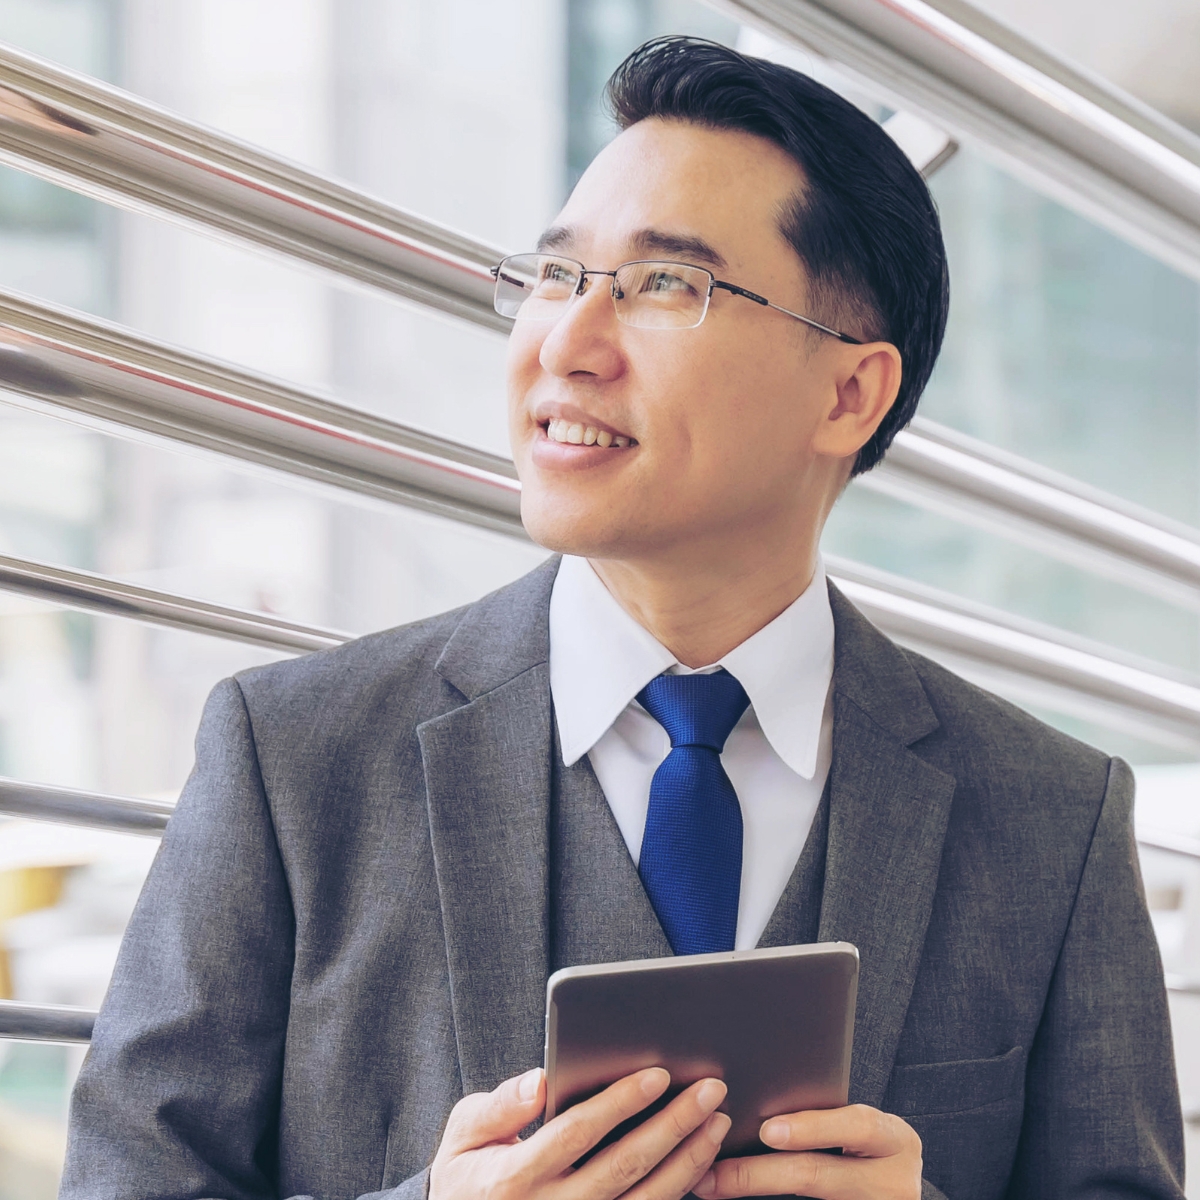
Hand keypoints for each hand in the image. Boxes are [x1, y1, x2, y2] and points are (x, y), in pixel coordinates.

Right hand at [429, 1065, 731, 1199]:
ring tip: (716, 1121)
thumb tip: (540, 1080)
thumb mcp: (463, 1135)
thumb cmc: (468, 1175)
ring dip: (689, 1159)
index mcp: (513, 1178)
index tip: (659, 1074)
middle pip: (625, 1164)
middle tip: (710, 1089)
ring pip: (646, 1199)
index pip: (578, 1132)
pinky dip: (680, 1194)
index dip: (620, 1102)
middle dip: (673, 1124)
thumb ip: (499, 1106)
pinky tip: (702, 1165)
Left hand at [692, 1104, 920, 1198]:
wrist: (891, 1191)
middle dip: (760, 1173)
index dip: (811, 1127)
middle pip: (820, 1176)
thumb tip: (753, 1098)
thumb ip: (825, 1114)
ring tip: (712, 1186)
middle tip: (716, 1172)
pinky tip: (732, 1197)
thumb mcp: (862, 1129)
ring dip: (753, 1193)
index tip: (767, 1130)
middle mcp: (895, 1182)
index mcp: (896, 1141)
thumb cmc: (867, 1146)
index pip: (858, 1125)